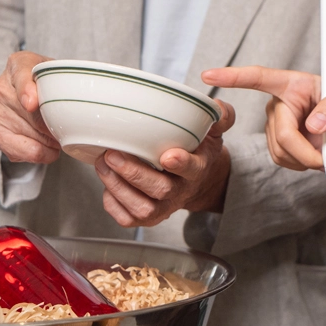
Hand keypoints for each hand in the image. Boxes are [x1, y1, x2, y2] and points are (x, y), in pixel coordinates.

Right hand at [0, 51, 60, 163]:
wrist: (28, 92)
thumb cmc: (48, 82)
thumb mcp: (59, 72)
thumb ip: (68, 80)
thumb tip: (80, 106)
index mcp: (18, 64)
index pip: (21, 75)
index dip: (27, 90)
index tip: (32, 103)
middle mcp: (2, 87)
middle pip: (32, 115)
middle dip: (55, 126)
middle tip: (71, 128)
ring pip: (30, 135)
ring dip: (51, 141)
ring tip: (60, 136)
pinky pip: (17, 151)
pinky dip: (38, 154)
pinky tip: (48, 149)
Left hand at [95, 100, 235, 226]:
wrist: (196, 182)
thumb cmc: (198, 153)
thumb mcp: (213, 132)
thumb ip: (221, 116)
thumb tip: (217, 106)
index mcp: (198, 169)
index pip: (192, 169)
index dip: (180, 164)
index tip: (167, 156)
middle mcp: (181, 191)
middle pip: (160, 190)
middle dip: (134, 173)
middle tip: (112, 154)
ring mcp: (163, 207)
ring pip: (141, 207)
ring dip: (118, 187)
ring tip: (103, 163)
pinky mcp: (146, 218)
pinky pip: (127, 218)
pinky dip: (112, 203)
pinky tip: (107, 183)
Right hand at [201, 66, 325, 171]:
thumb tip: (314, 125)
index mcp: (292, 84)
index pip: (258, 77)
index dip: (232, 76)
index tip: (208, 74)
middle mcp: (278, 102)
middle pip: (281, 133)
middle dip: (304, 153)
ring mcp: (274, 124)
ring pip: (280, 151)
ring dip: (304, 160)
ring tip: (324, 154)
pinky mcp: (276, 142)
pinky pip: (281, 160)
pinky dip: (299, 165)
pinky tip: (311, 157)